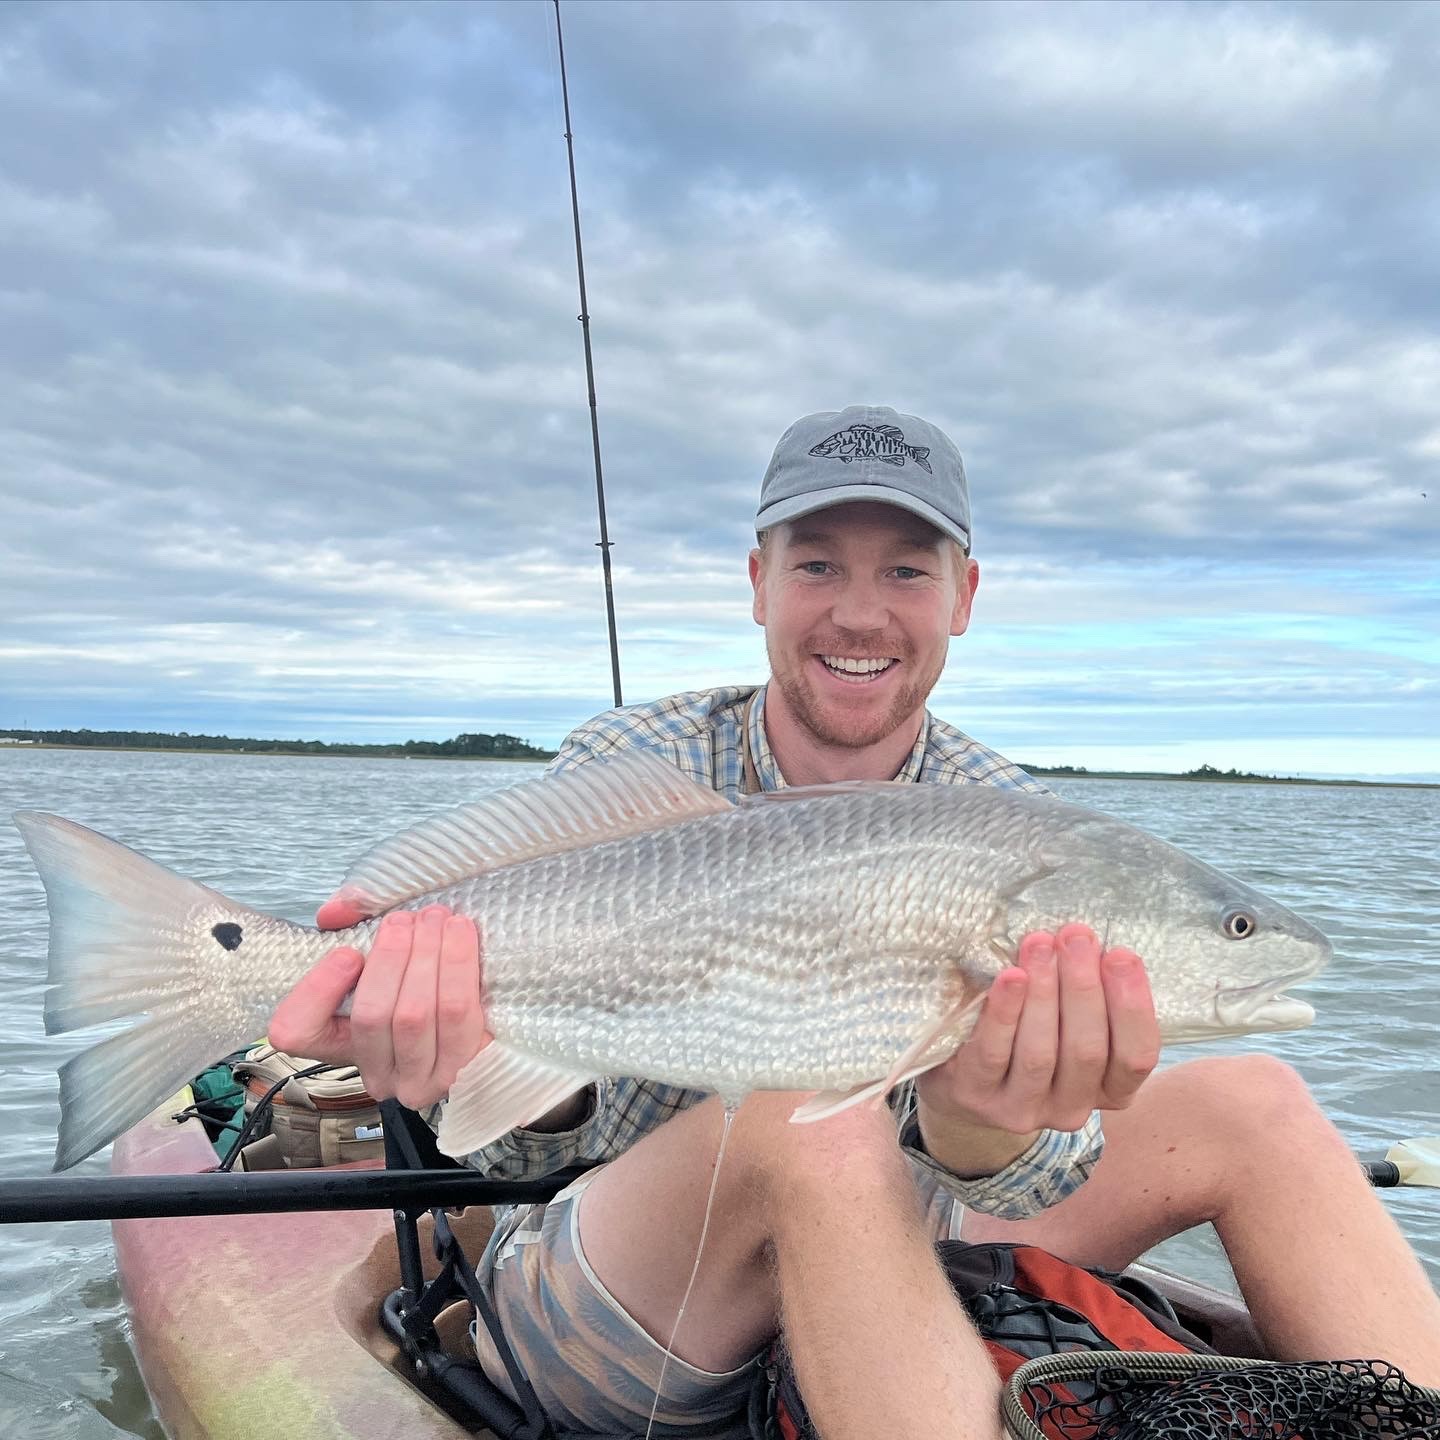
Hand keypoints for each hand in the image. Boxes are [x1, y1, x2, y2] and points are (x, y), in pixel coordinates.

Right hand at [269, 905, 490, 1109]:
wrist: (495, 1010)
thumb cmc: (428, 974)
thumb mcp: (386, 952)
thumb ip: (353, 923)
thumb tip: (333, 911)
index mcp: (342, 1046)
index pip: (296, 1033)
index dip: (317, 990)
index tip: (348, 952)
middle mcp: (378, 1075)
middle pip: (371, 1016)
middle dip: (391, 957)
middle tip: (406, 919)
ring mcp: (422, 1081)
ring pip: (414, 1015)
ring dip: (426, 956)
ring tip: (436, 918)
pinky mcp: (467, 1071)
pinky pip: (459, 1015)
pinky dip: (458, 966)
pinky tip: (460, 934)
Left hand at [916, 923, 1158, 1138]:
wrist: (960, 1075)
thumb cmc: (1027, 1032)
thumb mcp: (1067, 1020)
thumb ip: (1085, 993)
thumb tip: (1088, 940)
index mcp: (1109, 1089)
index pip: (1136, 1056)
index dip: (1133, 1006)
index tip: (1121, 954)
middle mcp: (1072, 1107)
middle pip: (1087, 1050)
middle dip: (1083, 987)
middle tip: (1076, 937)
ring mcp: (1024, 1109)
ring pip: (1040, 1052)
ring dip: (1043, 992)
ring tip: (1040, 944)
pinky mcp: (978, 1097)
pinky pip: (993, 1053)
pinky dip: (1004, 1011)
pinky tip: (1011, 976)